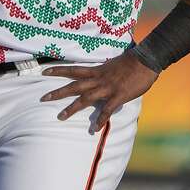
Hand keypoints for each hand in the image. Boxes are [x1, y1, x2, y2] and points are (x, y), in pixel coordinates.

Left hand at [41, 52, 158, 127]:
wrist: (146, 60)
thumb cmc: (133, 60)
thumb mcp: (114, 64)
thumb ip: (105, 72)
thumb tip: (102, 75)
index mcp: (97, 70)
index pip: (73, 69)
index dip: (58, 70)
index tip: (44, 71)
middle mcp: (98, 79)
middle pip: (74, 86)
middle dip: (58, 92)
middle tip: (43, 98)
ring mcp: (107, 88)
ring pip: (85, 99)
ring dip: (71, 108)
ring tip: (60, 117)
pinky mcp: (118, 96)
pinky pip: (106, 110)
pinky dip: (100, 120)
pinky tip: (94, 129)